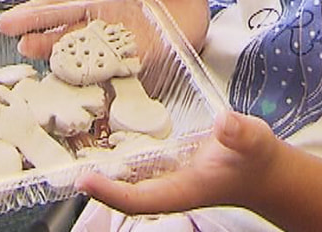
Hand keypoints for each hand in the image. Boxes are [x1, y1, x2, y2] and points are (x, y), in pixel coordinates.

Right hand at [0, 0, 209, 54]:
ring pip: (66, 37)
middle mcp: (89, 0)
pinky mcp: (123, 50)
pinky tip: (67, 67)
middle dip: (28, 16)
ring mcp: (103, 27)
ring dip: (46, 43)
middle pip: (52, 7)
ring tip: (27, 46)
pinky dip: (82, 65)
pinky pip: (97, 59)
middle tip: (6, 24)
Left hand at [76, 110, 280, 213]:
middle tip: (59, 155)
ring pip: (126, 175)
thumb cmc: (257, 159)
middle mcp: (167, 185)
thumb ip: (240, 134)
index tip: (84, 178)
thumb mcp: (253, 141)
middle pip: (121, 190)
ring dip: (102, 160)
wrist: (262, 171)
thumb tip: (225, 122)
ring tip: (70, 134)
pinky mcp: (166, 161)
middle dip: (93, 177)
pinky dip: (119, 146)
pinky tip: (104, 123)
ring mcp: (165, 175)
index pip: (138, 199)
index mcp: (182, 189)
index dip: (110, 192)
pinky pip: (136, 159)